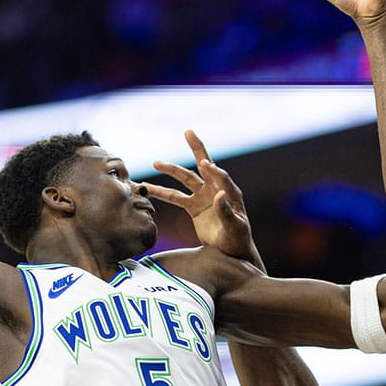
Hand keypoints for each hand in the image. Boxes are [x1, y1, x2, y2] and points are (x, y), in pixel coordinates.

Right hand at [141, 130, 255, 259]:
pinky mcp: (194, 207)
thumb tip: (219, 195)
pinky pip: (175, 197)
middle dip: (196, 149)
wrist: (231, 252)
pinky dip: (161, 192)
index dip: (213, 170)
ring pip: (185, 179)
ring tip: (156, 162)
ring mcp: (204, 197)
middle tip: (188, 132)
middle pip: (204, 166)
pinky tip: (148, 188)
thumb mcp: (235, 228)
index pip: (220, 177)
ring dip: (172, 170)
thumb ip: (226, 212)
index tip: (204, 164)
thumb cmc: (237, 240)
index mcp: (230, 193)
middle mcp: (216, 190)